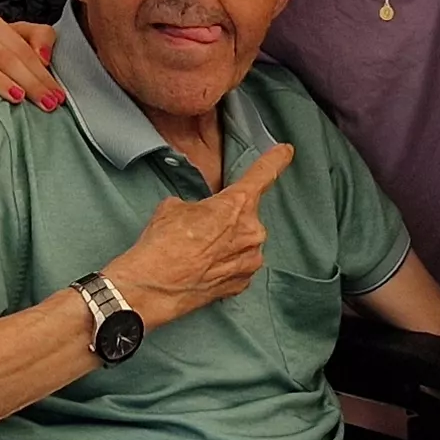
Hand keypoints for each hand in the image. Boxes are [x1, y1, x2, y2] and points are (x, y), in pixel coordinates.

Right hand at [103, 143, 292, 328]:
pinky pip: (237, 267)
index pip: (262, 174)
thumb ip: (198, 206)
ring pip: (241, 244)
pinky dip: (222, 266)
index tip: (286, 152)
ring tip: (196, 253)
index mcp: (236, 205)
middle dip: (225, 221)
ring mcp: (249, 261)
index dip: (275, 160)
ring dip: (224, 245)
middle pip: (245, 217)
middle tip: (198, 231)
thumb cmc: (163, 245)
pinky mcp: (242, 284)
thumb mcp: (174, 208)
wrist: (153, 287)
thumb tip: (198, 216)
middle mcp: (251, 232)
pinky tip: (201, 269)